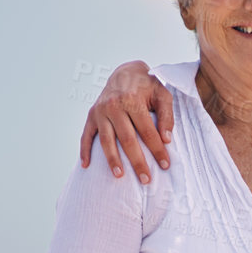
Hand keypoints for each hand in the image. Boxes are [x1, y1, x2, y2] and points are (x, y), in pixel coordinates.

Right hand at [79, 61, 174, 178]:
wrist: (125, 72)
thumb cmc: (147, 86)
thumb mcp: (162, 94)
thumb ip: (167, 115)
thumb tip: (166, 139)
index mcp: (132, 100)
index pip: (147, 131)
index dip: (157, 149)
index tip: (165, 165)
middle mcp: (114, 106)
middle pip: (127, 139)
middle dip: (137, 161)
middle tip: (146, 179)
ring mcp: (100, 111)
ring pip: (106, 140)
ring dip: (112, 160)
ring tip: (120, 176)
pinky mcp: (91, 115)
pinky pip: (86, 135)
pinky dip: (84, 151)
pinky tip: (86, 166)